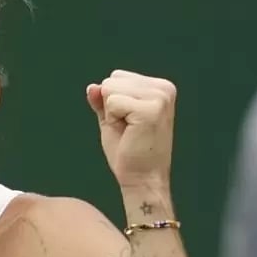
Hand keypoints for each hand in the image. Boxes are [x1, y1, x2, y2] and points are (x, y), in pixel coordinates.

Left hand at [86, 69, 176, 190]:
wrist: (142, 179)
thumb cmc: (130, 152)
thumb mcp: (112, 119)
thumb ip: (102, 101)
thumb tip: (92, 86)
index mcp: (159, 87)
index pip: (116, 77)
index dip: (112, 103)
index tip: (129, 122)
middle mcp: (164, 88)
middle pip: (112, 80)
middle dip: (111, 107)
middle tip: (128, 129)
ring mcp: (160, 97)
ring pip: (110, 89)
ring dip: (112, 114)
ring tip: (129, 131)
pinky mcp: (151, 109)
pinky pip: (112, 102)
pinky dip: (113, 120)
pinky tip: (130, 133)